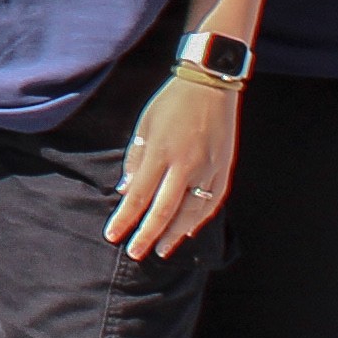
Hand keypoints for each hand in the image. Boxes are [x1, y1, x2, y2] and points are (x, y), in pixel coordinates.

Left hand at [108, 67, 242, 259]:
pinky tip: (187, 232)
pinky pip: (212, 203)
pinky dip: (199, 220)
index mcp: (161, 152)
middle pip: (164, 211)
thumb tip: (127, 192)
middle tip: (135, 252)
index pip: (139, 196)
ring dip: (174, 234)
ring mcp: (208, 169)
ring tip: (161, 250)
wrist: (211, 84)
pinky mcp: (224, 169)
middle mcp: (186, 164)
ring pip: (191, 212)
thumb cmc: (171, 103)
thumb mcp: (144, 126)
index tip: (113, 236)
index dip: (125, 219)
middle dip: (147, 235)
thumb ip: (135, 160)